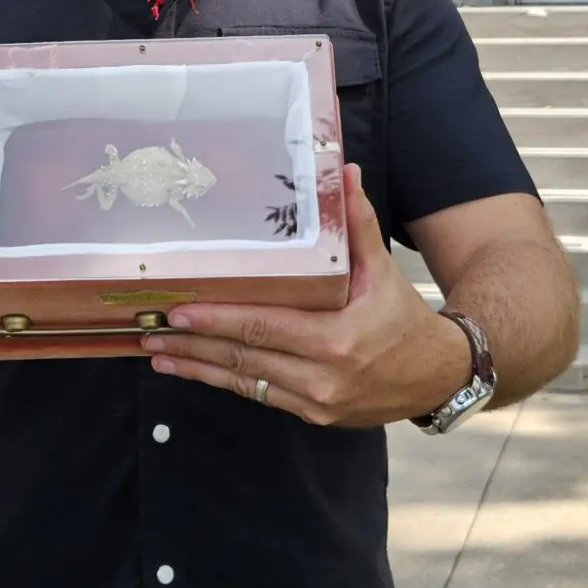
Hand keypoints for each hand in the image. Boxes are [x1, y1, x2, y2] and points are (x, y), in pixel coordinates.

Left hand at [149, 164, 469, 427]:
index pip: (265, 328)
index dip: (219, 320)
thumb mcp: (382, 269)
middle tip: (151, 330)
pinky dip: (223, 380)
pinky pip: (259, 394)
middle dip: (194, 345)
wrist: (436, 375)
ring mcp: (316, 403)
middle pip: (245, 358)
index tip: (181, 311)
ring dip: (198, 368)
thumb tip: (343, 171)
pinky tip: (194, 369)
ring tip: (157, 354)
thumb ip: (357, 224)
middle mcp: (323, 378)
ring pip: (245, 382)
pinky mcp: (312, 415)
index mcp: (338, 341)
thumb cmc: (403, 317)